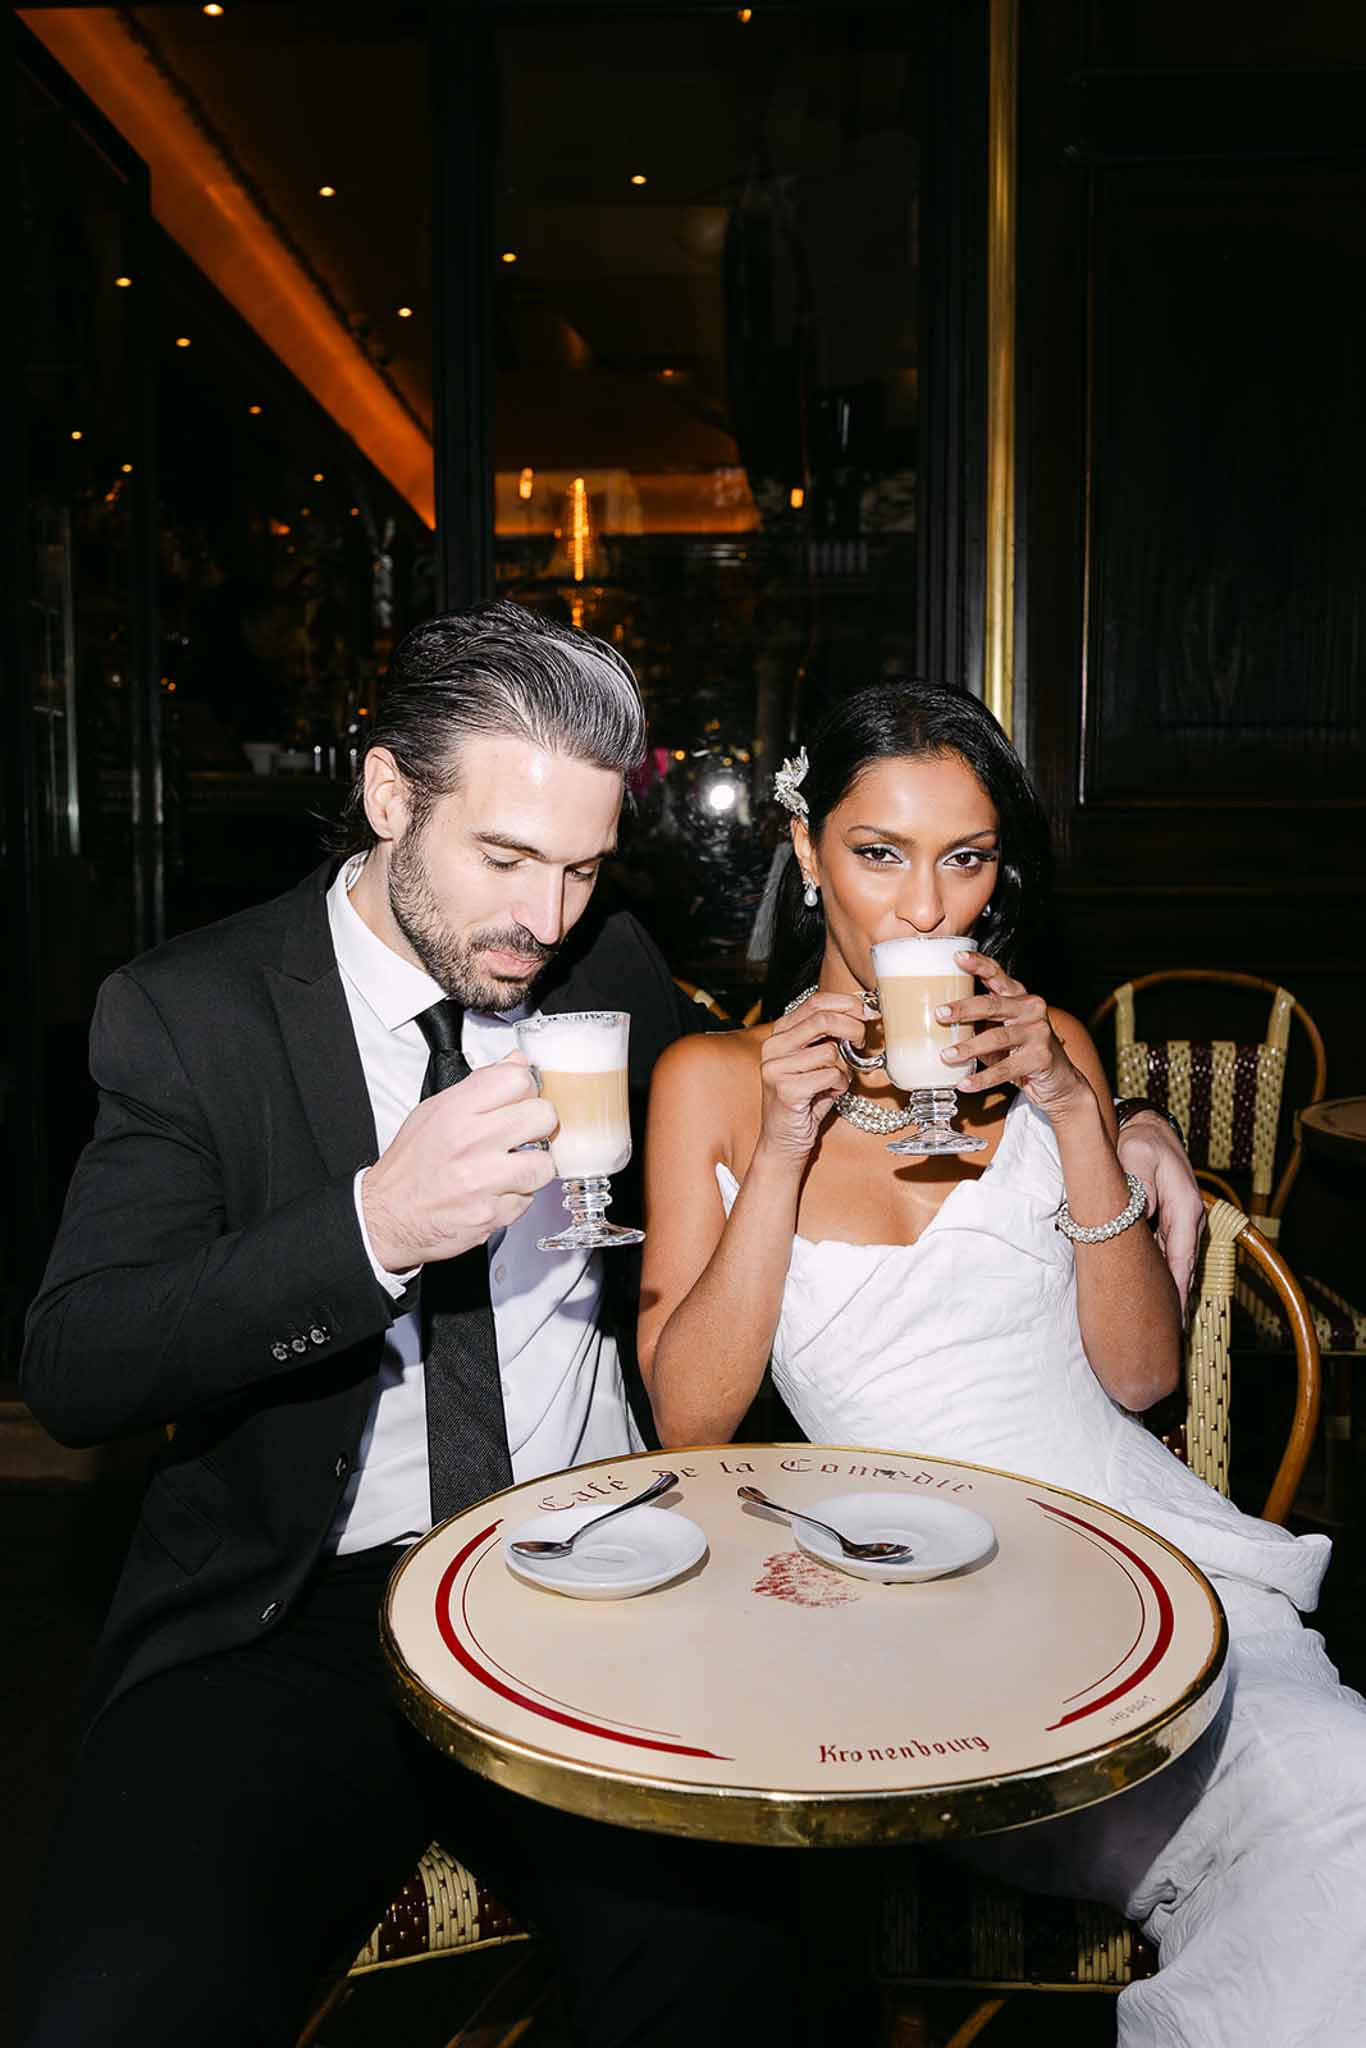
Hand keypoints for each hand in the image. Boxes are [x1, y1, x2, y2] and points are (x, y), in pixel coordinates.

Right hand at [361, 1052, 557, 1271]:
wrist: (389, 1216)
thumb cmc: (411, 1166)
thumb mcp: (434, 1111)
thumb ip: (480, 1085)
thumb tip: (516, 1062)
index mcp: (455, 1111)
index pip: (517, 1079)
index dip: (527, 1088)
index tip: (522, 1099)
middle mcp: (470, 1143)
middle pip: (542, 1116)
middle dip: (539, 1125)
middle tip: (526, 1133)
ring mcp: (482, 1180)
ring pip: (545, 1163)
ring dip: (534, 1167)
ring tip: (515, 1167)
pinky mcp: (492, 1214)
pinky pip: (529, 1200)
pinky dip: (518, 1197)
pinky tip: (498, 1191)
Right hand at [756, 993, 866, 1161]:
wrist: (784, 1140)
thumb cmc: (807, 1100)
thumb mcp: (818, 1061)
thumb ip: (831, 1037)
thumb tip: (863, 1014)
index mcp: (780, 1034)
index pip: (815, 1001)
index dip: (846, 1003)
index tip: (867, 1012)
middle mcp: (773, 1047)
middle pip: (823, 1019)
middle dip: (852, 1028)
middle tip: (862, 1041)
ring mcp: (776, 1068)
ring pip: (830, 1052)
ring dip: (843, 1069)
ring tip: (835, 1081)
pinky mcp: (786, 1089)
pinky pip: (830, 1076)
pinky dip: (839, 1086)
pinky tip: (829, 1094)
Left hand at [938, 951, 1092, 1119]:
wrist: (1058, 1080)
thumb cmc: (1021, 1052)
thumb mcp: (1000, 1032)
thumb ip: (977, 1024)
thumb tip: (938, 1024)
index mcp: (1018, 998)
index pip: (997, 975)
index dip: (978, 964)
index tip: (957, 957)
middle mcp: (1030, 1010)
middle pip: (993, 1004)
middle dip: (964, 1009)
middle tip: (940, 1014)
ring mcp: (1038, 1033)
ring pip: (997, 1037)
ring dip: (969, 1047)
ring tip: (947, 1055)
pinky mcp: (1040, 1058)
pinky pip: (1005, 1069)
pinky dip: (982, 1078)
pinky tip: (965, 1083)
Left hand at [1115, 1114, 1204, 1313]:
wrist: (1146, 1127)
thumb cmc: (1139, 1142)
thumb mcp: (1137, 1157)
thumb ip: (1143, 1188)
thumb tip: (1145, 1217)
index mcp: (1185, 1207)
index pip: (1181, 1258)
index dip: (1176, 1290)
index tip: (1172, 1318)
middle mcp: (1189, 1218)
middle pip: (1183, 1267)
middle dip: (1176, 1299)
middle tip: (1166, 1334)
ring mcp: (1182, 1221)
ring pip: (1177, 1262)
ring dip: (1172, 1289)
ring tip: (1163, 1324)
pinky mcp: (1172, 1221)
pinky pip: (1170, 1253)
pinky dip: (1166, 1273)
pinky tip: (1157, 1294)